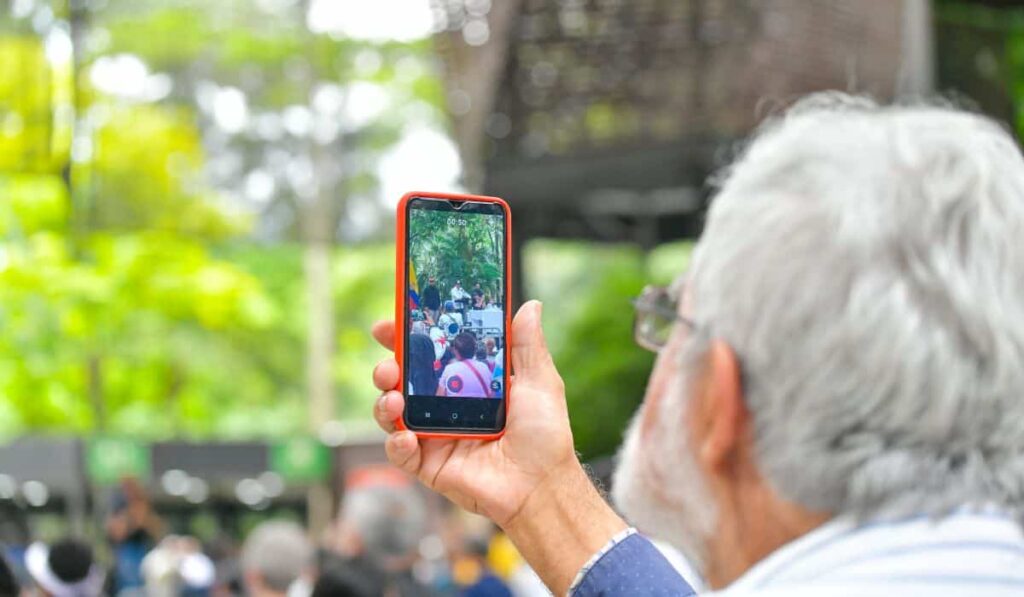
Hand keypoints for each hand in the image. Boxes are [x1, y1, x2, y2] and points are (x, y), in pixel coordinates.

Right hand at [371, 300, 626, 593]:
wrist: (541, 486)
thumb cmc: (545, 436)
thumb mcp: (539, 382)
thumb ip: (527, 345)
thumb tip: (530, 305)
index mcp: (468, 381)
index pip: (432, 353)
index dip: (410, 337)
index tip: (394, 322)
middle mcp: (446, 406)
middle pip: (403, 380)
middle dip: (387, 367)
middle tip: (388, 364)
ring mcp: (435, 435)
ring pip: (393, 413)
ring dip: (384, 402)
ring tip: (392, 399)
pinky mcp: (429, 464)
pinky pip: (400, 451)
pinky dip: (396, 442)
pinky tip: (406, 436)